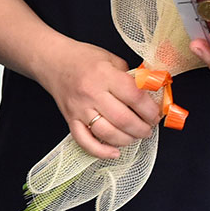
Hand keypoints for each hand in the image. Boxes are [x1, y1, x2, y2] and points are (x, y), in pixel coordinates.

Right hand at [35, 41, 161, 160]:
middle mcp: (91, 93)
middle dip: (143, 128)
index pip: (134, 96)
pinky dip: (101, 151)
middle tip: (149, 127)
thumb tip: (151, 93)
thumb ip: (131, 75)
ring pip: (107, 133)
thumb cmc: (83, 58)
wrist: (52, 60)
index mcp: (104, 74)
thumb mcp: (111, 58)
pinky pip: (85, 142)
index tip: (156, 113)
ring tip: (136, 136)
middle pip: (123, 119)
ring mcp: (79, 109)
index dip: (150, 109)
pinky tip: (115, 152)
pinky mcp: (70, 120)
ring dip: (127, 140)